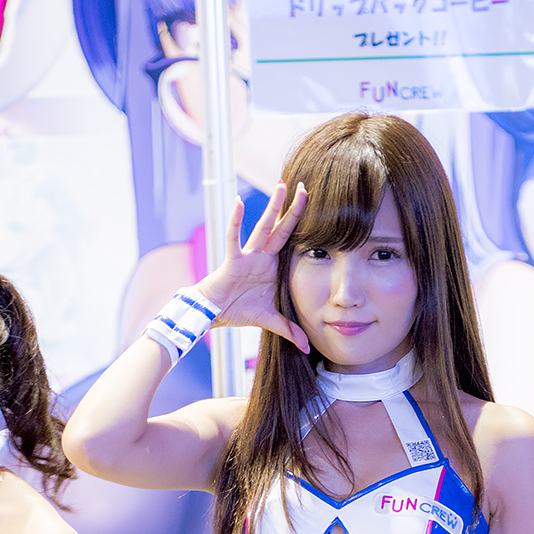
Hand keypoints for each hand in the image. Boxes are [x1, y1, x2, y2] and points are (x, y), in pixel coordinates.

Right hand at [197, 180, 310, 352]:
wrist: (215, 314)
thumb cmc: (239, 311)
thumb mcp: (270, 320)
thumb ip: (289, 330)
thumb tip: (306, 348)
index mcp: (273, 267)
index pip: (292, 243)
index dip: (303, 228)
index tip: (318, 211)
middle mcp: (263, 257)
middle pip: (282, 228)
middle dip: (293, 209)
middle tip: (304, 186)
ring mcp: (248, 256)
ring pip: (263, 227)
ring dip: (273, 207)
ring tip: (281, 185)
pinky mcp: (233, 260)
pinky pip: (234, 238)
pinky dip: (235, 222)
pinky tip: (239, 202)